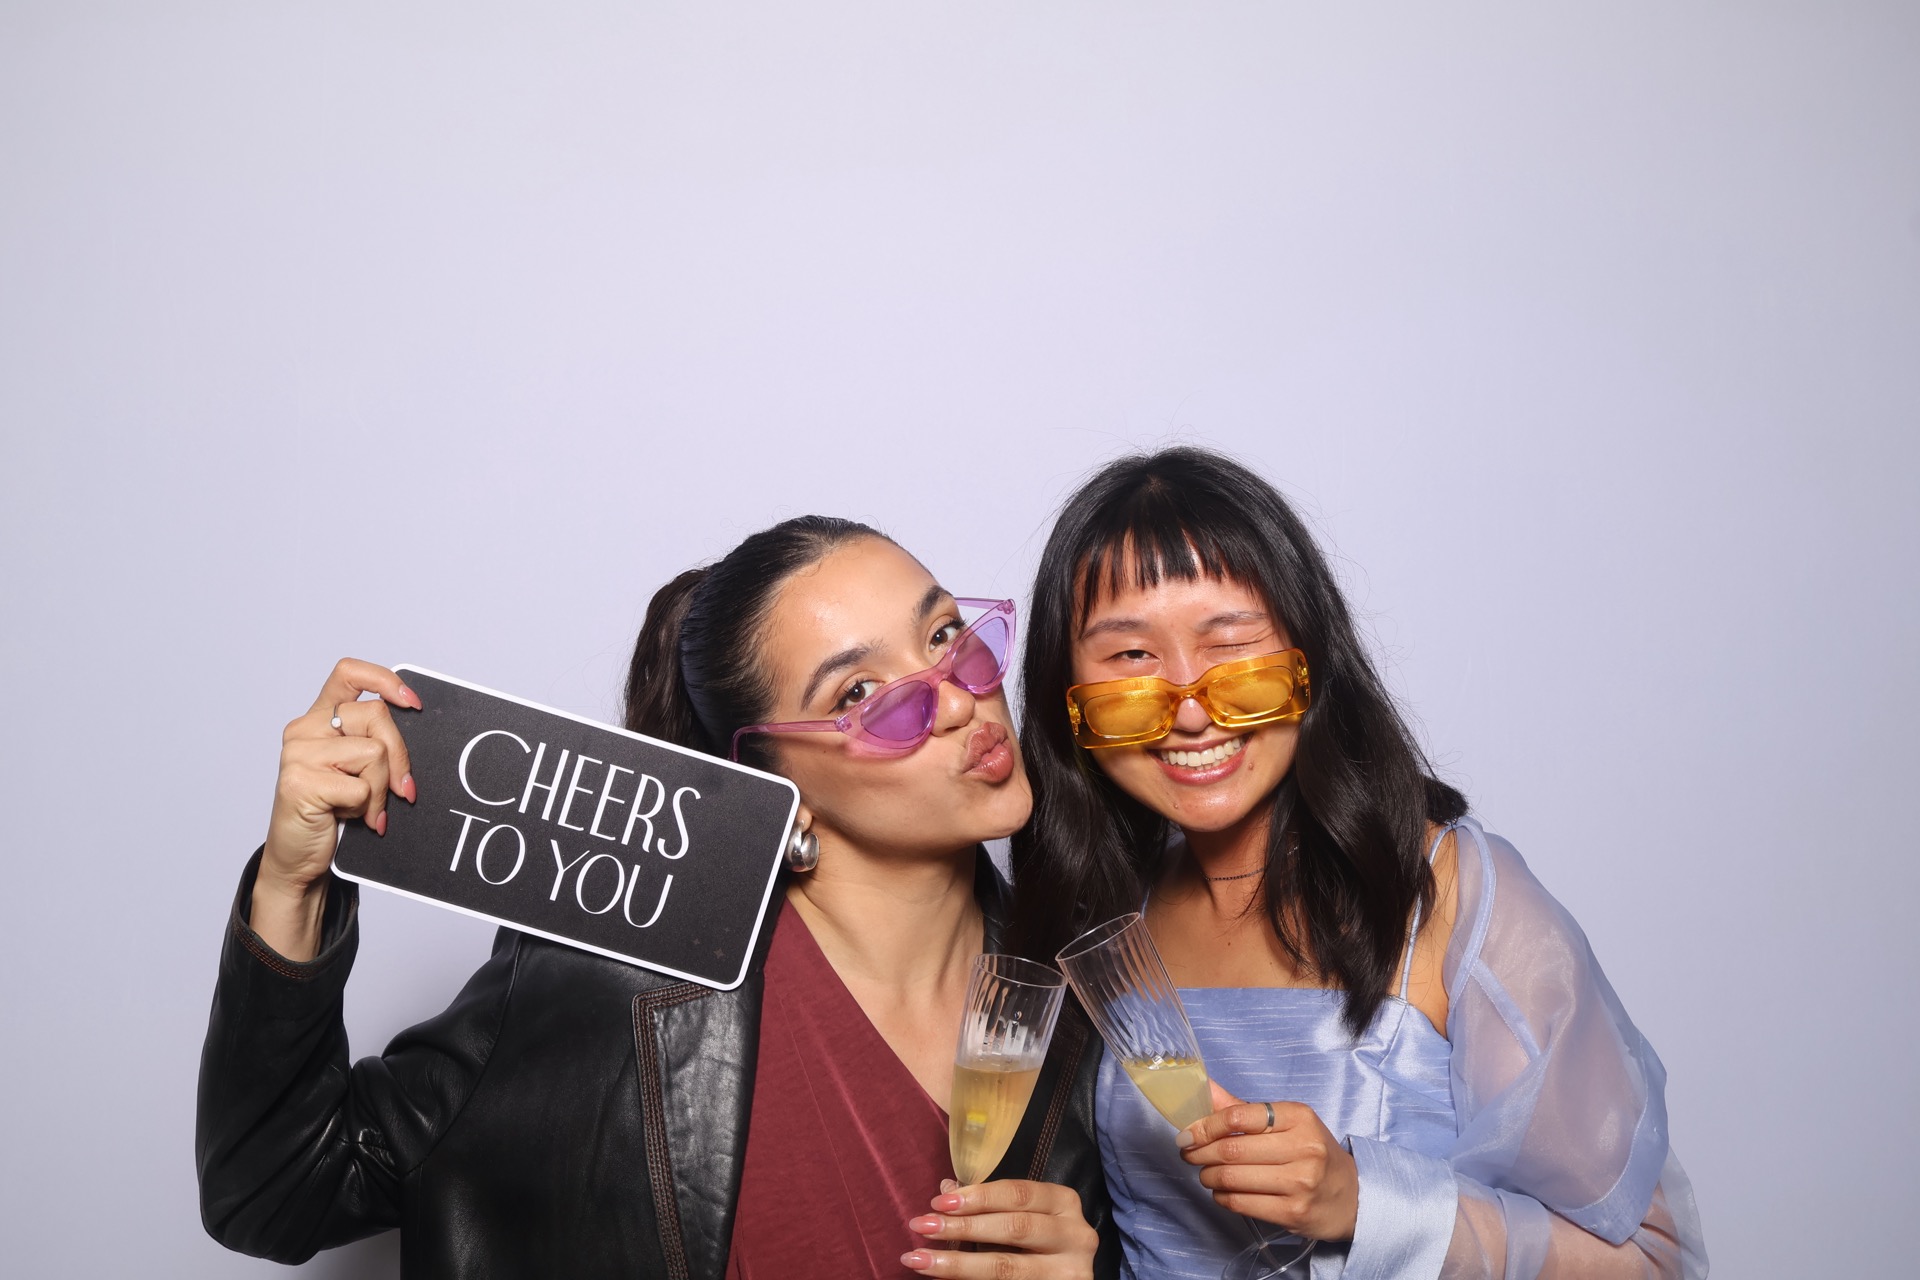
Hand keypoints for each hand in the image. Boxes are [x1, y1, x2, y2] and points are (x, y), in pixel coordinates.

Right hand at [252, 658, 419, 960]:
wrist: (300, 857)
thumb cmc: (331, 810)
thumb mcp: (354, 768)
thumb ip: (373, 741)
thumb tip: (418, 729)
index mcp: (318, 719)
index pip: (349, 673)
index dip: (385, 679)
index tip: (412, 702)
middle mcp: (304, 729)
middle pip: (375, 715)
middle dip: (400, 755)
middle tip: (404, 788)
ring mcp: (298, 755)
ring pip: (374, 752)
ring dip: (382, 789)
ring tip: (366, 807)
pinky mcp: (299, 783)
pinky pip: (360, 786)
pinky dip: (367, 808)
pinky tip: (352, 818)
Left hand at [903, 1178, 1098, 1277]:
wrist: (1061, 1276)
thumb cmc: (1039, 1241)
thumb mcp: (1022, 1215)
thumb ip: (989, 1203)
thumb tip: (947, 1189)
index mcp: (1064, 1204)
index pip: (1018, 1194)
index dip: (977, 1197)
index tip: (938, 1202)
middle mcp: (1076, 1236)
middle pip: (1014, 1229)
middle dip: (963, 1227)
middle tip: (922, 1227)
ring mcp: (1070, 1272)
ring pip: (1008, 1267)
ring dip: (957, 1263)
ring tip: (919, 1259)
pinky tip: (941, 1278)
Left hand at [1176, 1082, 1357, 1242]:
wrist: (1352, 1197)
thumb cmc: (1312, 1153)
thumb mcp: (1287, 1122)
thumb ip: (1242, 1108)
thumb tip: (1203, 1086)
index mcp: (1298, 1117)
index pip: (1238, 1116)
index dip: (1205, 1126)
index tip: (1187, 1134)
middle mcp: (1303, 1147)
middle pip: (1231, 1149)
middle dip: (1200, 1153)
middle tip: (1189, 1154)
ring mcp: (1299, 1183)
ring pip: (1232, 1178)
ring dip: (1208, 1176)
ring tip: (1206, 1173)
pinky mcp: (1293, 1213)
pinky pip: (1241, 1203)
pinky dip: (1222, 1197)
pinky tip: (1222, 1192)